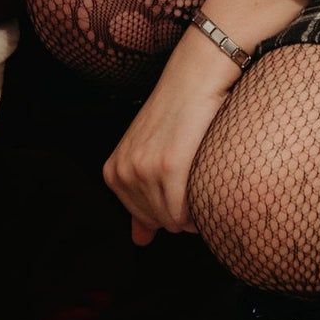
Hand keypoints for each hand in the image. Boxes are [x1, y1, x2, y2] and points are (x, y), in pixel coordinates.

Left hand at [103, 31, 239, 244]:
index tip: (181, 184)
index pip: (143, 221)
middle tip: (194, 180)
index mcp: (113, 172)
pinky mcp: (167, 165)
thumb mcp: (149, 158)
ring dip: (193, 212)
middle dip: (181, 213)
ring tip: (202, 179)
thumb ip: (141, 203)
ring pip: (172, 221)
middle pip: (158, 223)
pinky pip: (182, 212)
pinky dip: (198, 213)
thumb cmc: (177, 117)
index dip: (168, 211)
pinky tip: (206, 190)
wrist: (194, 78)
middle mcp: (122, 172)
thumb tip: (139, 241)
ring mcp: (142, 169)